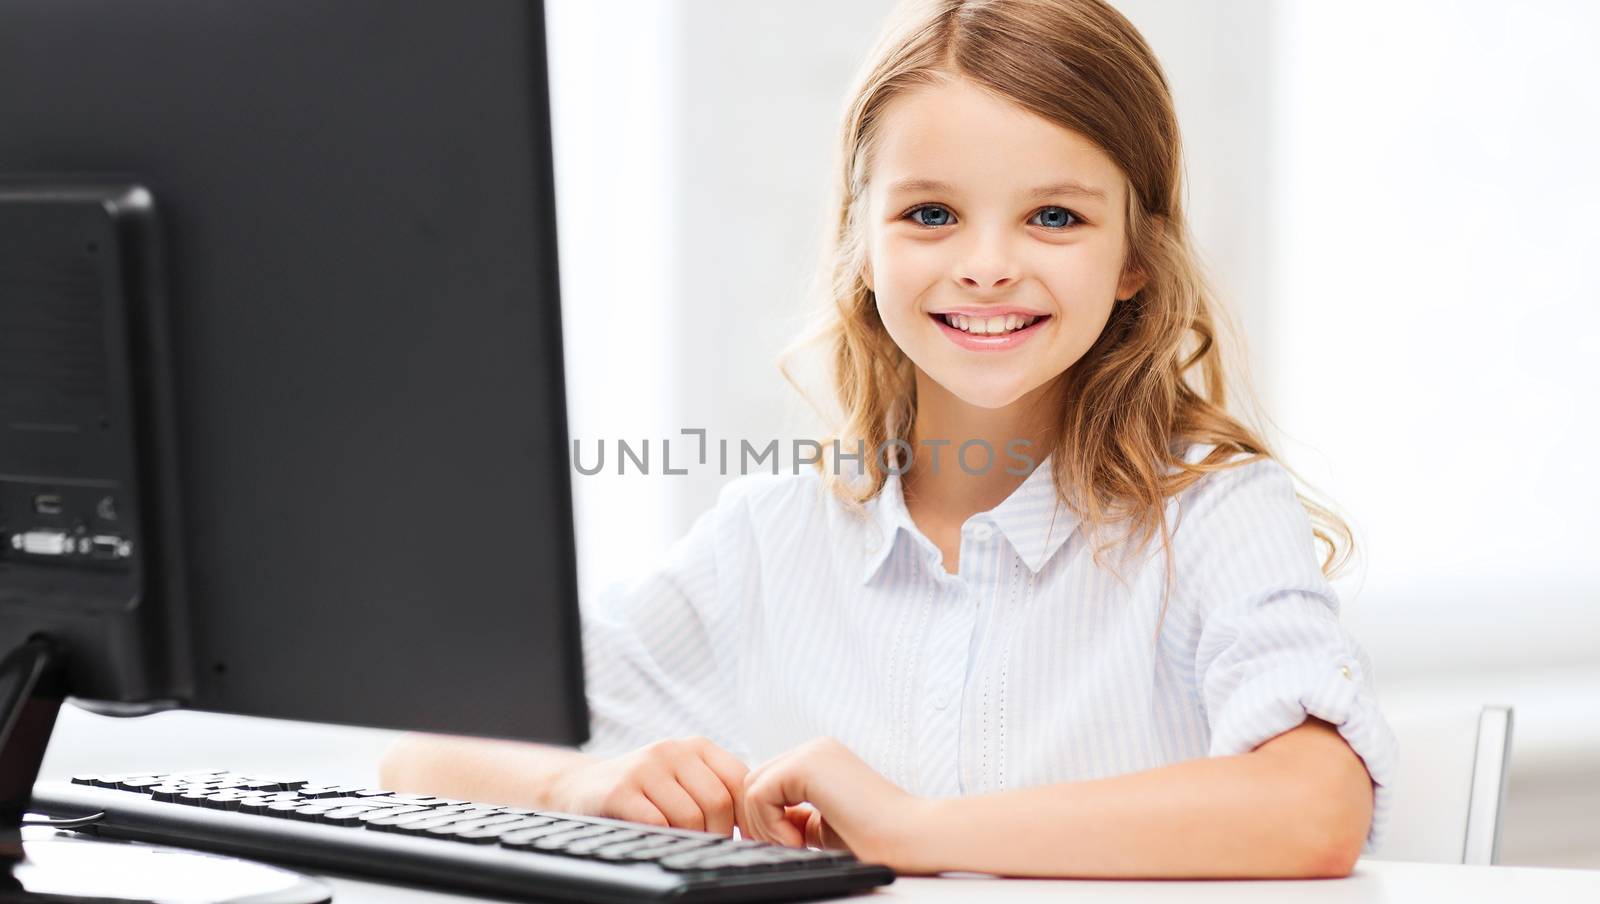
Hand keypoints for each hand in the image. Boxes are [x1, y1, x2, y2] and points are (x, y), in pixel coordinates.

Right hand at [548, 736, 746, 834]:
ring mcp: (645, 767)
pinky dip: (664, 839)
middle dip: (719, 834)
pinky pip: (657, 823)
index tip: (742, 839)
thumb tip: (757, 826)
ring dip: (691, 841)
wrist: (584, 788)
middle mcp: (673, 750)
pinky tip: (658, 840)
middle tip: (709, 848)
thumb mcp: (683, 779)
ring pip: (691, 816)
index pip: (740, 781)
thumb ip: (716, 790)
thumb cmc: (644, 792)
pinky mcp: (620, 790)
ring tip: (684, 845)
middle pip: (718, 802)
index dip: (746, 817)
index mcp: (698, 746)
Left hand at [738, 736, 935, 872]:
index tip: (788, 846)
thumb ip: (795, 817)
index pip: (768, 783)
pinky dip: (770, 824)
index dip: (766, 818)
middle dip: (759, 820)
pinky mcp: (807, 765)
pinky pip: (758, 794)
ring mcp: (812, 753)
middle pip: (754, 781)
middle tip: (787, 848)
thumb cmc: (878, 840)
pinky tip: (799, 841)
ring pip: (751, 786)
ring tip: (797, 845)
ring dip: (765, 825)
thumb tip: (758, 824)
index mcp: (821, 760)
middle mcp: (815, 749)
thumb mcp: (824, 826)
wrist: (912, 839)